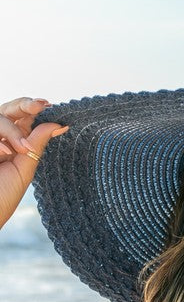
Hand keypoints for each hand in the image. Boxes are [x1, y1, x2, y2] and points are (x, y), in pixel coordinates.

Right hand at [0, 97, 68, 227]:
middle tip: (38, 106)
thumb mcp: (24, 169)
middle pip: (9, 109)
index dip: (34, 108)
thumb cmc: (3, 196)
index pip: (23, 117)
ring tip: (20, 149)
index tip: (48, 105)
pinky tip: (2, 153)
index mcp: (13, 143)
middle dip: (24, 104)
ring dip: (10, 129)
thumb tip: (59, 124)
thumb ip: (37, 144)